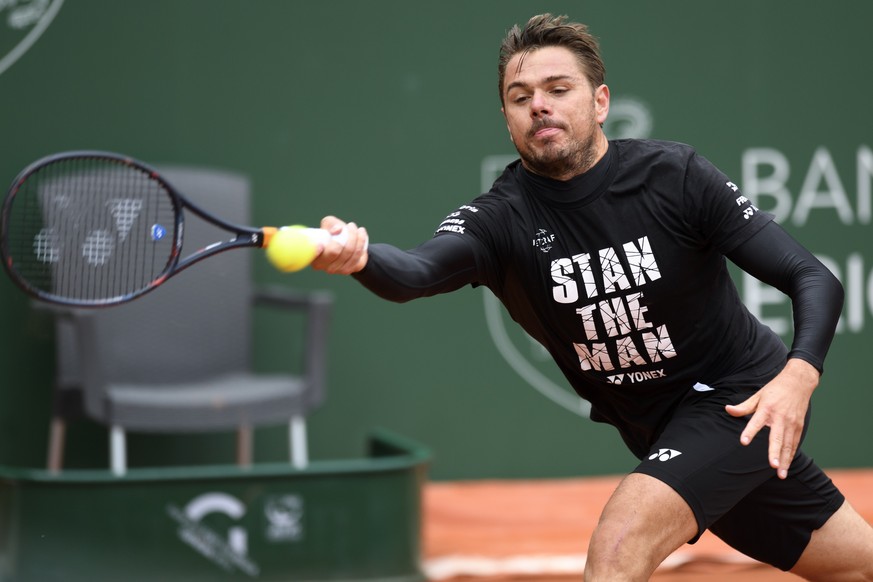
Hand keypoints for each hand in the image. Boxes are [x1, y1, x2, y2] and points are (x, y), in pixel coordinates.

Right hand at [310, 216, 368, 273]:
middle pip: (335, 251)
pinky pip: (359, 256)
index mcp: (314, 257)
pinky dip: (362, 242)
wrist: (347, 242)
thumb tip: (337, 230)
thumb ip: (330, 224)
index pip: (314, 255)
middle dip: (346, 235)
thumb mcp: (328, 224)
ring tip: (355, 227)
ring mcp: (338, 270)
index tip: (321, 244)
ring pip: (350, 253)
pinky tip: (361, 234)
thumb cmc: (332, 233)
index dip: (316, 251)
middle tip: (351, 225)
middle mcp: (325, 266)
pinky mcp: (351, 270)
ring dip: (356, 237)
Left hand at [725, 359, 818, 478]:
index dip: (750, 432)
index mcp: (767, 409)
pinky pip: (794, 444)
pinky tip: (787, 466)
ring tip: (781, 474)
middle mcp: (780, 418)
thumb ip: (743, 407)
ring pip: (788, 445)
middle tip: (773, 466)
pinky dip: (791, 455)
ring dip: (785, 460)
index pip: (756, 422)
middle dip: (775, 453)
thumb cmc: (775, 389)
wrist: (798, 383)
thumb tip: (727, 409)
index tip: (743, 442)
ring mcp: (791, 423)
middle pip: (777, 437)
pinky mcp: (799, 427)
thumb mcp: (757, 395)